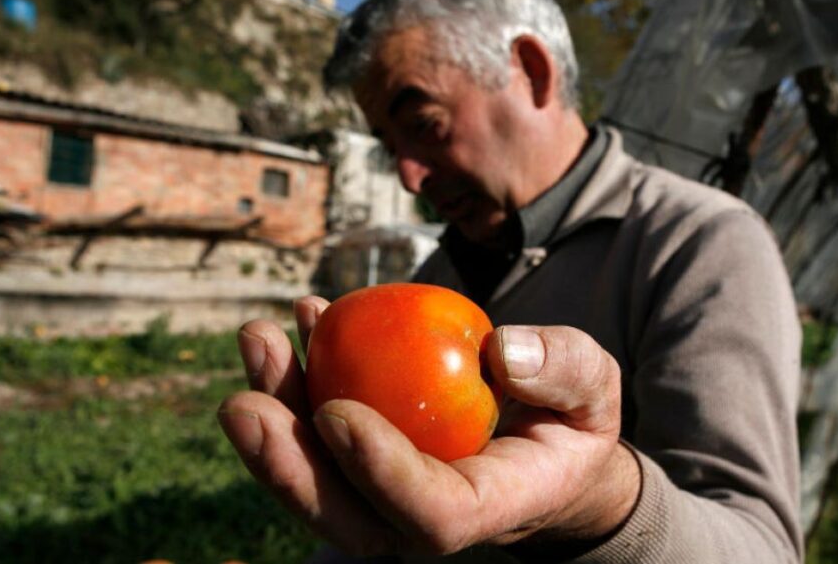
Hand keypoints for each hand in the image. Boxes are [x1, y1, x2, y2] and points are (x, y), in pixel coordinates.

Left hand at [218, 296, 639, 556]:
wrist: (545, 451)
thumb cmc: (571, 420)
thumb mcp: (593, 388)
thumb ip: (564, 369)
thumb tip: (503, 350)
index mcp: (491, 505)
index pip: (430, 513)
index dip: (380, 472)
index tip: (338, 411)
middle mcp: (428, 517)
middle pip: (348, 516)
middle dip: (288, 466)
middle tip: (244, 403)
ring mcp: (389, 496)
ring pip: (317, 480)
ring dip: (276, 416)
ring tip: (259, 340)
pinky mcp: (365, 465)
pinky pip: (319, 436)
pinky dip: (296, 382)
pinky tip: (298, 321)